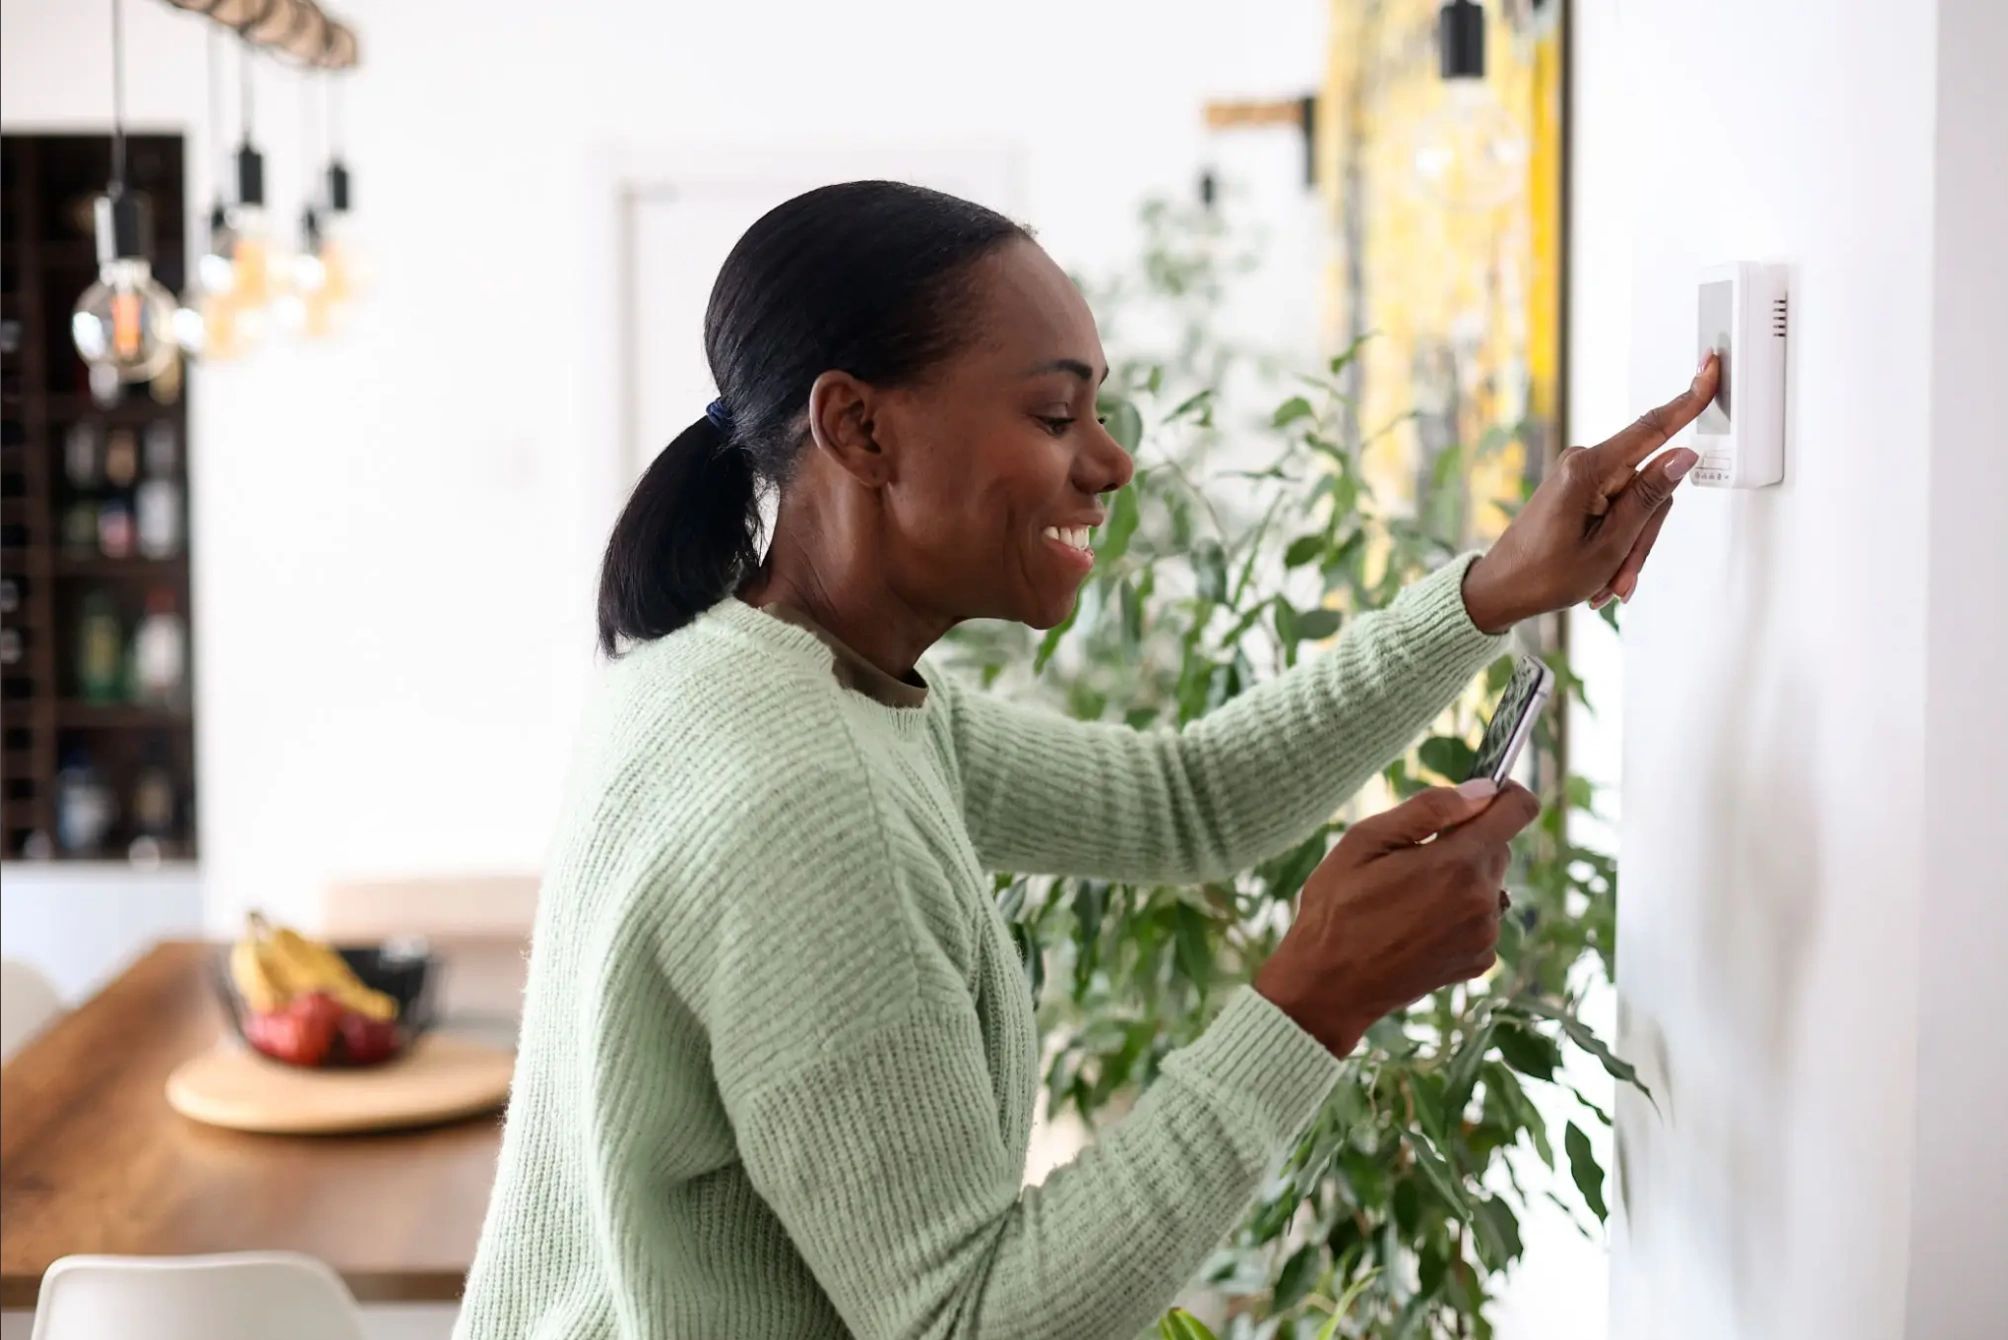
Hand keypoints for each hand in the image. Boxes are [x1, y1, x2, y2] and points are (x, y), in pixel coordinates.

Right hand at [1254, 781, 1541, 1056]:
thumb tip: (1481, 789)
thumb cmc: (1336, 909)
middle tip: (1411, 858)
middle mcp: (1484, 900)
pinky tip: (1417, 925)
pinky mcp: (1479, 961)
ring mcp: (1485, 935)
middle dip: (1464, 841)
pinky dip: (1458, 914)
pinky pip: (1481, 919)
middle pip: (1497, 846)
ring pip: (1488, 884)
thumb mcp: (1365, 842)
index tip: (1481, 794)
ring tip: (1408, 898)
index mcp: (1459, 863)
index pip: (1519, 809)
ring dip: (1460, 880)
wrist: (1329, 987)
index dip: (1504, 792)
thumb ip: (1429, 809)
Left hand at [1460, 352, 1721, 632]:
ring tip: (1605, 581)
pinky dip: (1616, 545)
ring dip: (1628, 548)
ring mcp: (1579, 475)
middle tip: (1621, 576)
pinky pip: (1618, 510)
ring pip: (1637, 504)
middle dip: (1642, 536)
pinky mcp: (1578, 488)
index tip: (1710, 368)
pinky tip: (1600, 574)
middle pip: (1649, 486)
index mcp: (1587, 470)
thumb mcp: (1609, 545)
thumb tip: (1683, 455)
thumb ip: (1650, 497)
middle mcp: (1582, 463)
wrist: (1502, 590)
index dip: (1688, 400)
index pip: (1651, 428)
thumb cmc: (1542, 575)